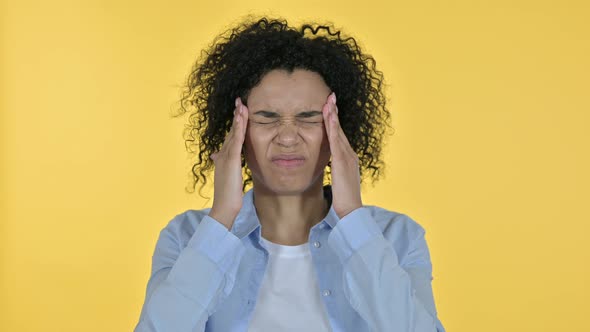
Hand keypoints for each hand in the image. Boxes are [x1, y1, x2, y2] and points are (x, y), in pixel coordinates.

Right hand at [208, 97, 248, 229]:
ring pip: (233, 133)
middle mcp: (222, 154)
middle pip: (231, 131)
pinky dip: (238, 129)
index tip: (239, 112)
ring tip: (241, 104)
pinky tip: (241, 118)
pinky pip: (236, 141)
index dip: (235, 124)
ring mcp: (226, 156)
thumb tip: (216, 156)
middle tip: (240, 101)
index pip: (230, 137)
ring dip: (237, 118)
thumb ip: (223, 164)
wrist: (224, 206)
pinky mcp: (231, 160)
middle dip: (236, 116)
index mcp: (223, 158)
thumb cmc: (227, 195)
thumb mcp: (226, 176)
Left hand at [322, 92, 362, 218]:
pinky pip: (336, 141)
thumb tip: (331, 166)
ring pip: (339, 132)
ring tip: (328, 101)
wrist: (351, 211)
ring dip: (333, 115)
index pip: (340, 137)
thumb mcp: (339, 181)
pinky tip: (329, 117)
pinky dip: (332, 127)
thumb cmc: (344, 200)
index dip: (335, 122)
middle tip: (330, 96)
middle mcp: (350, 155)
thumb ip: (336, 171)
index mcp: (349, 159)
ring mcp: (347, 157)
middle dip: (335, 112)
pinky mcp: (342, 162)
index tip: (330, 108)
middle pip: (340, 130)